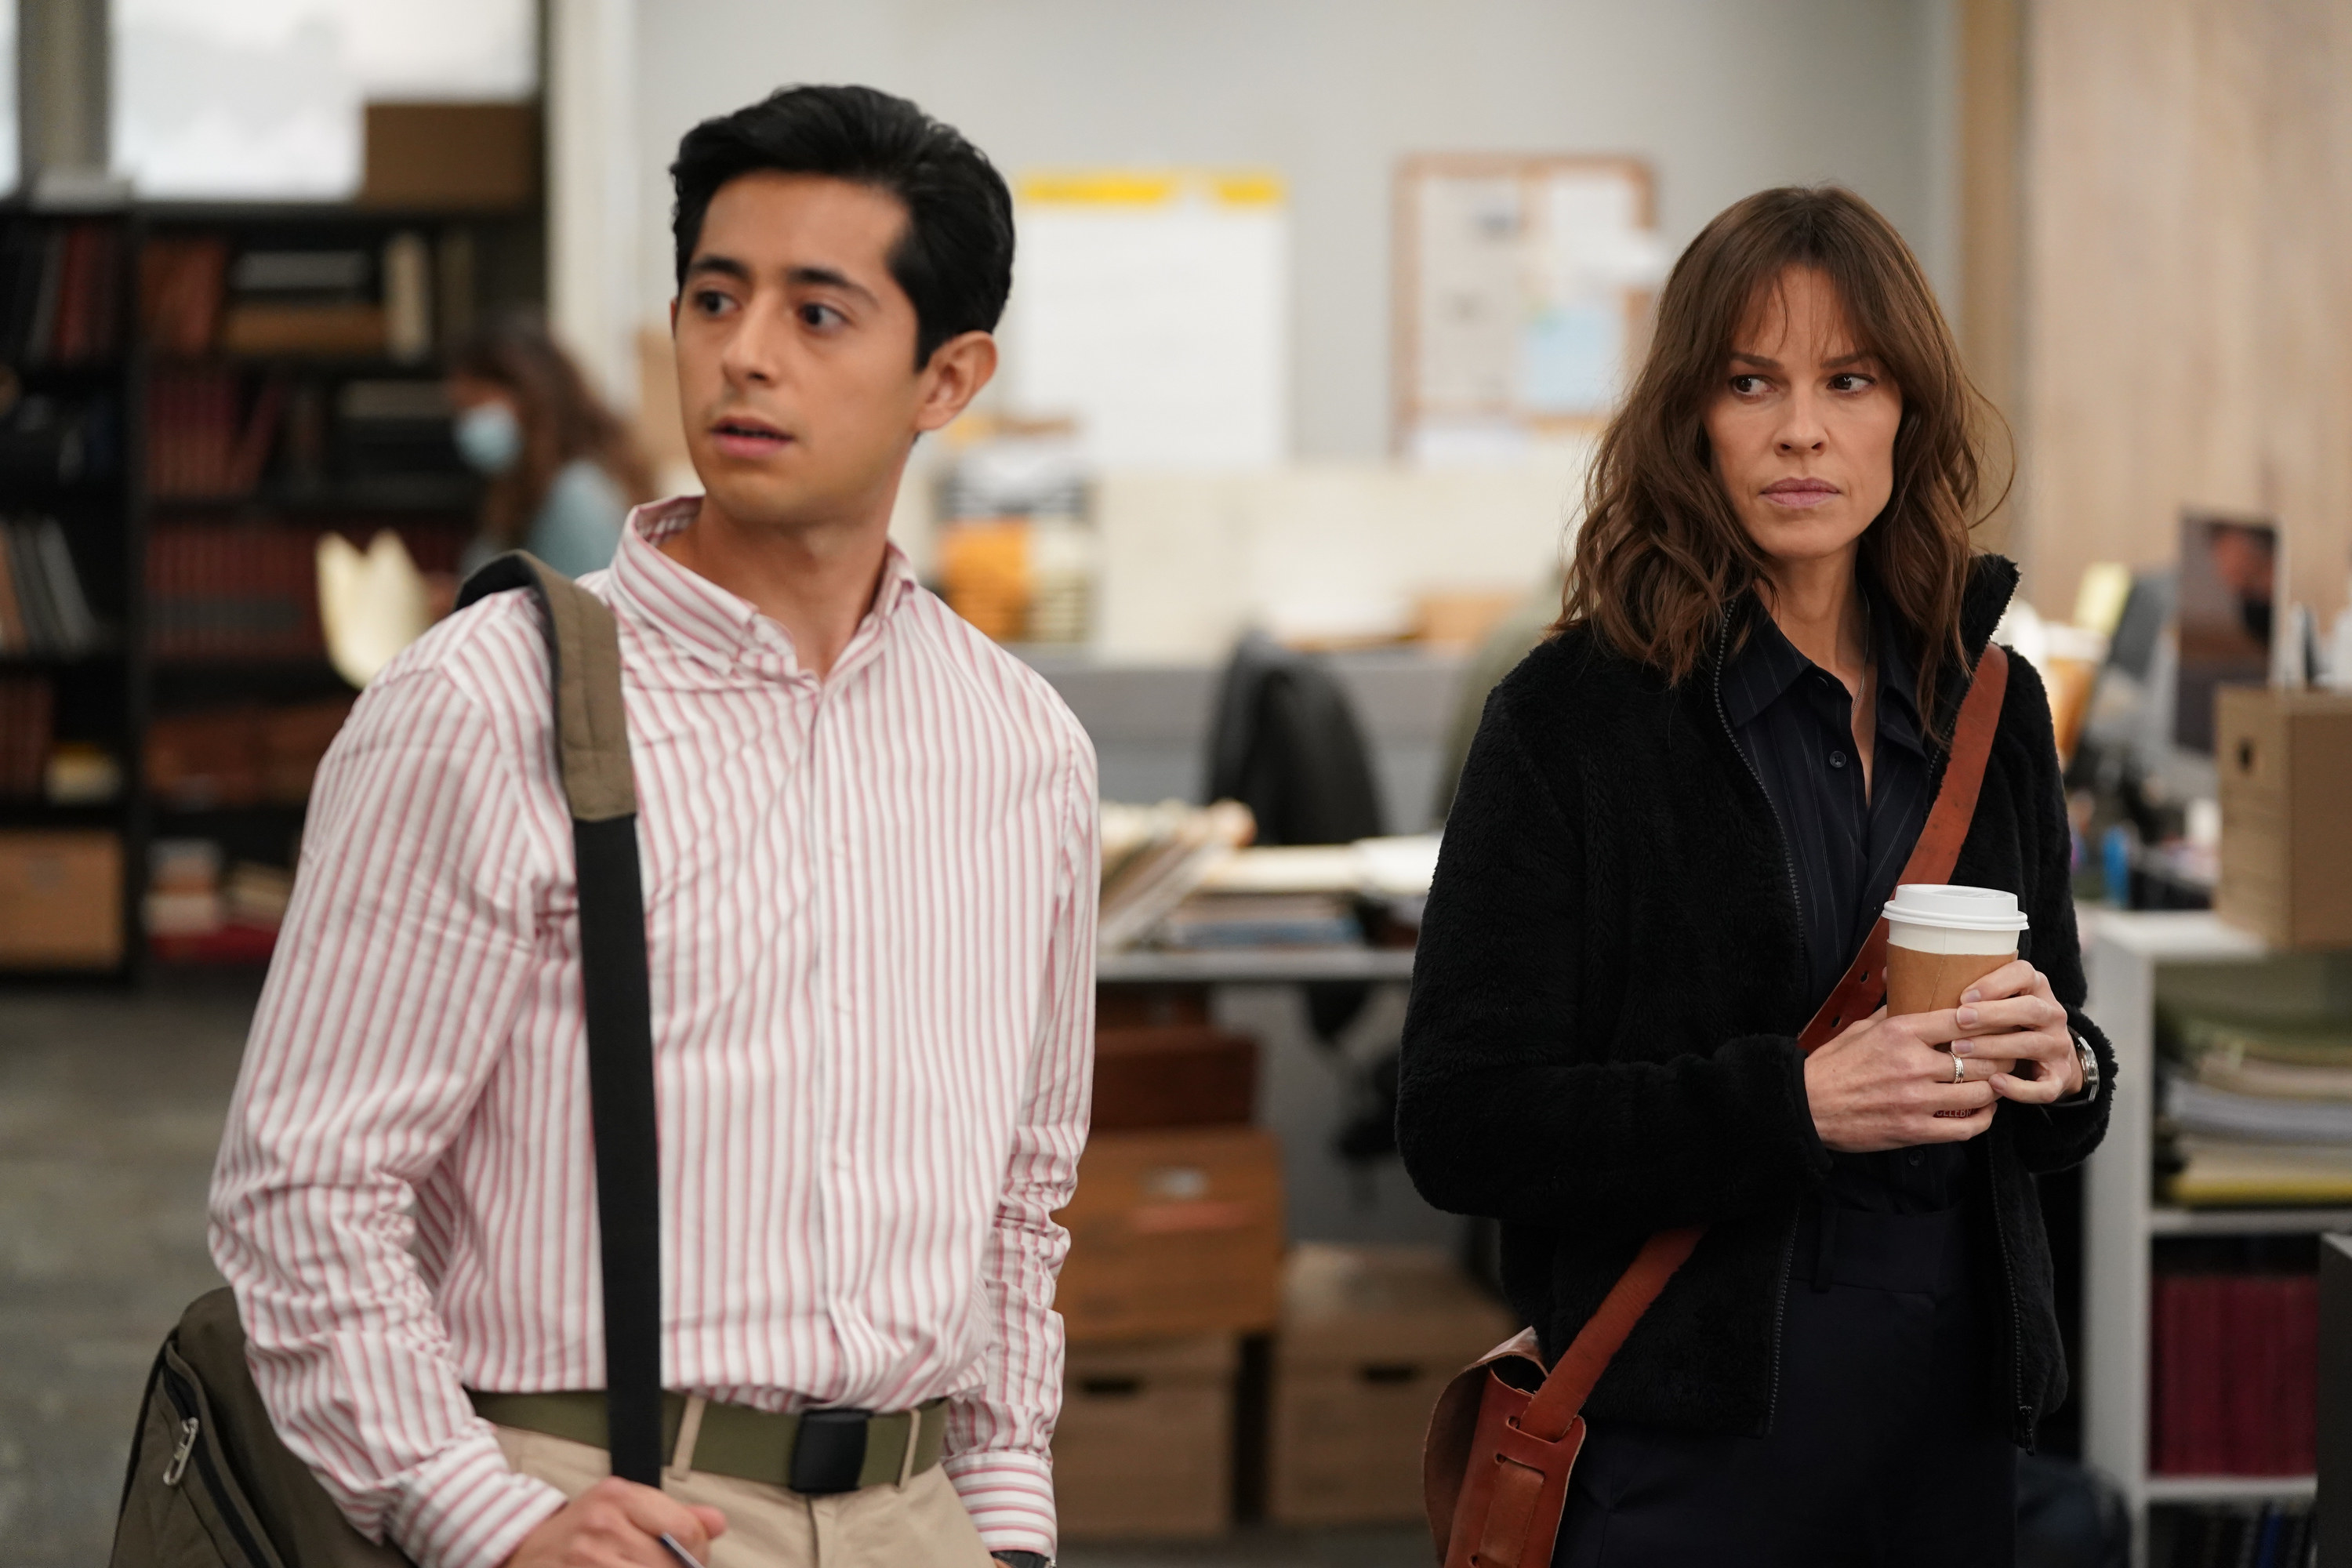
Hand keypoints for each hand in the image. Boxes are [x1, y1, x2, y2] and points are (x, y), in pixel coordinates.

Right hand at [502, 1478, 724, 1567]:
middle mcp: (601, 1524)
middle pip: (669, 1563)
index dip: (698, 1553)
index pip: (685, 1529)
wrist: (522, 1552)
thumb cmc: (580, 1534)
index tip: (692, 1560)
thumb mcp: (623, 1509)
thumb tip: (717, 1523)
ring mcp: (586, 1558)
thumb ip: (674, 1515)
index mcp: (618, 1496)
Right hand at [1802, 1005, 2001, 1152]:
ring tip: (1998, 1082)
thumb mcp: (1860, 1029)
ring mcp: (1916, 1099)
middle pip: (1980, 1058)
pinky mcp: (1915, 1130)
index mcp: (1899, 1033)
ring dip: (1994, 1088)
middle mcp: (1912, 1064)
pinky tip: (1984, 1112)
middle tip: (2009, 1054)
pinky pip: (1965, 1128)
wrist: (1807, 1105)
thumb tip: (1908, 990)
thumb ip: (1892, 1013)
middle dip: (2000, 1056)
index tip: (2000, 1021)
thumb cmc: (1832, 1066)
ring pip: (1980, 1093)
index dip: (1988, 1020)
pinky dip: (1983, 1120)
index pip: (1961, 1020)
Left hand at [1951, 960, 2082, 1103]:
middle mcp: (2052, 1014)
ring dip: (1995, 1047)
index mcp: (2036, 989)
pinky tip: (1994, 1083)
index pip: (2024, 973)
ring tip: (1961, 1050)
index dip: (1995, 983)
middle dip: (1993, 1014)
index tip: (1963, 996)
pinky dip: (2019, 1087)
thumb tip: (1919, 985)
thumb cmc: (2005, 1024)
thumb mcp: (1995, 1002)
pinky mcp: (2059, 1077)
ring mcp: (2058, 1046)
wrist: (2047, 1059)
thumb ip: (1973, 995)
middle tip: (1959, 1019)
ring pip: (2031, 1044)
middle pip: (2030, 1009)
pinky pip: (2043, 1086)